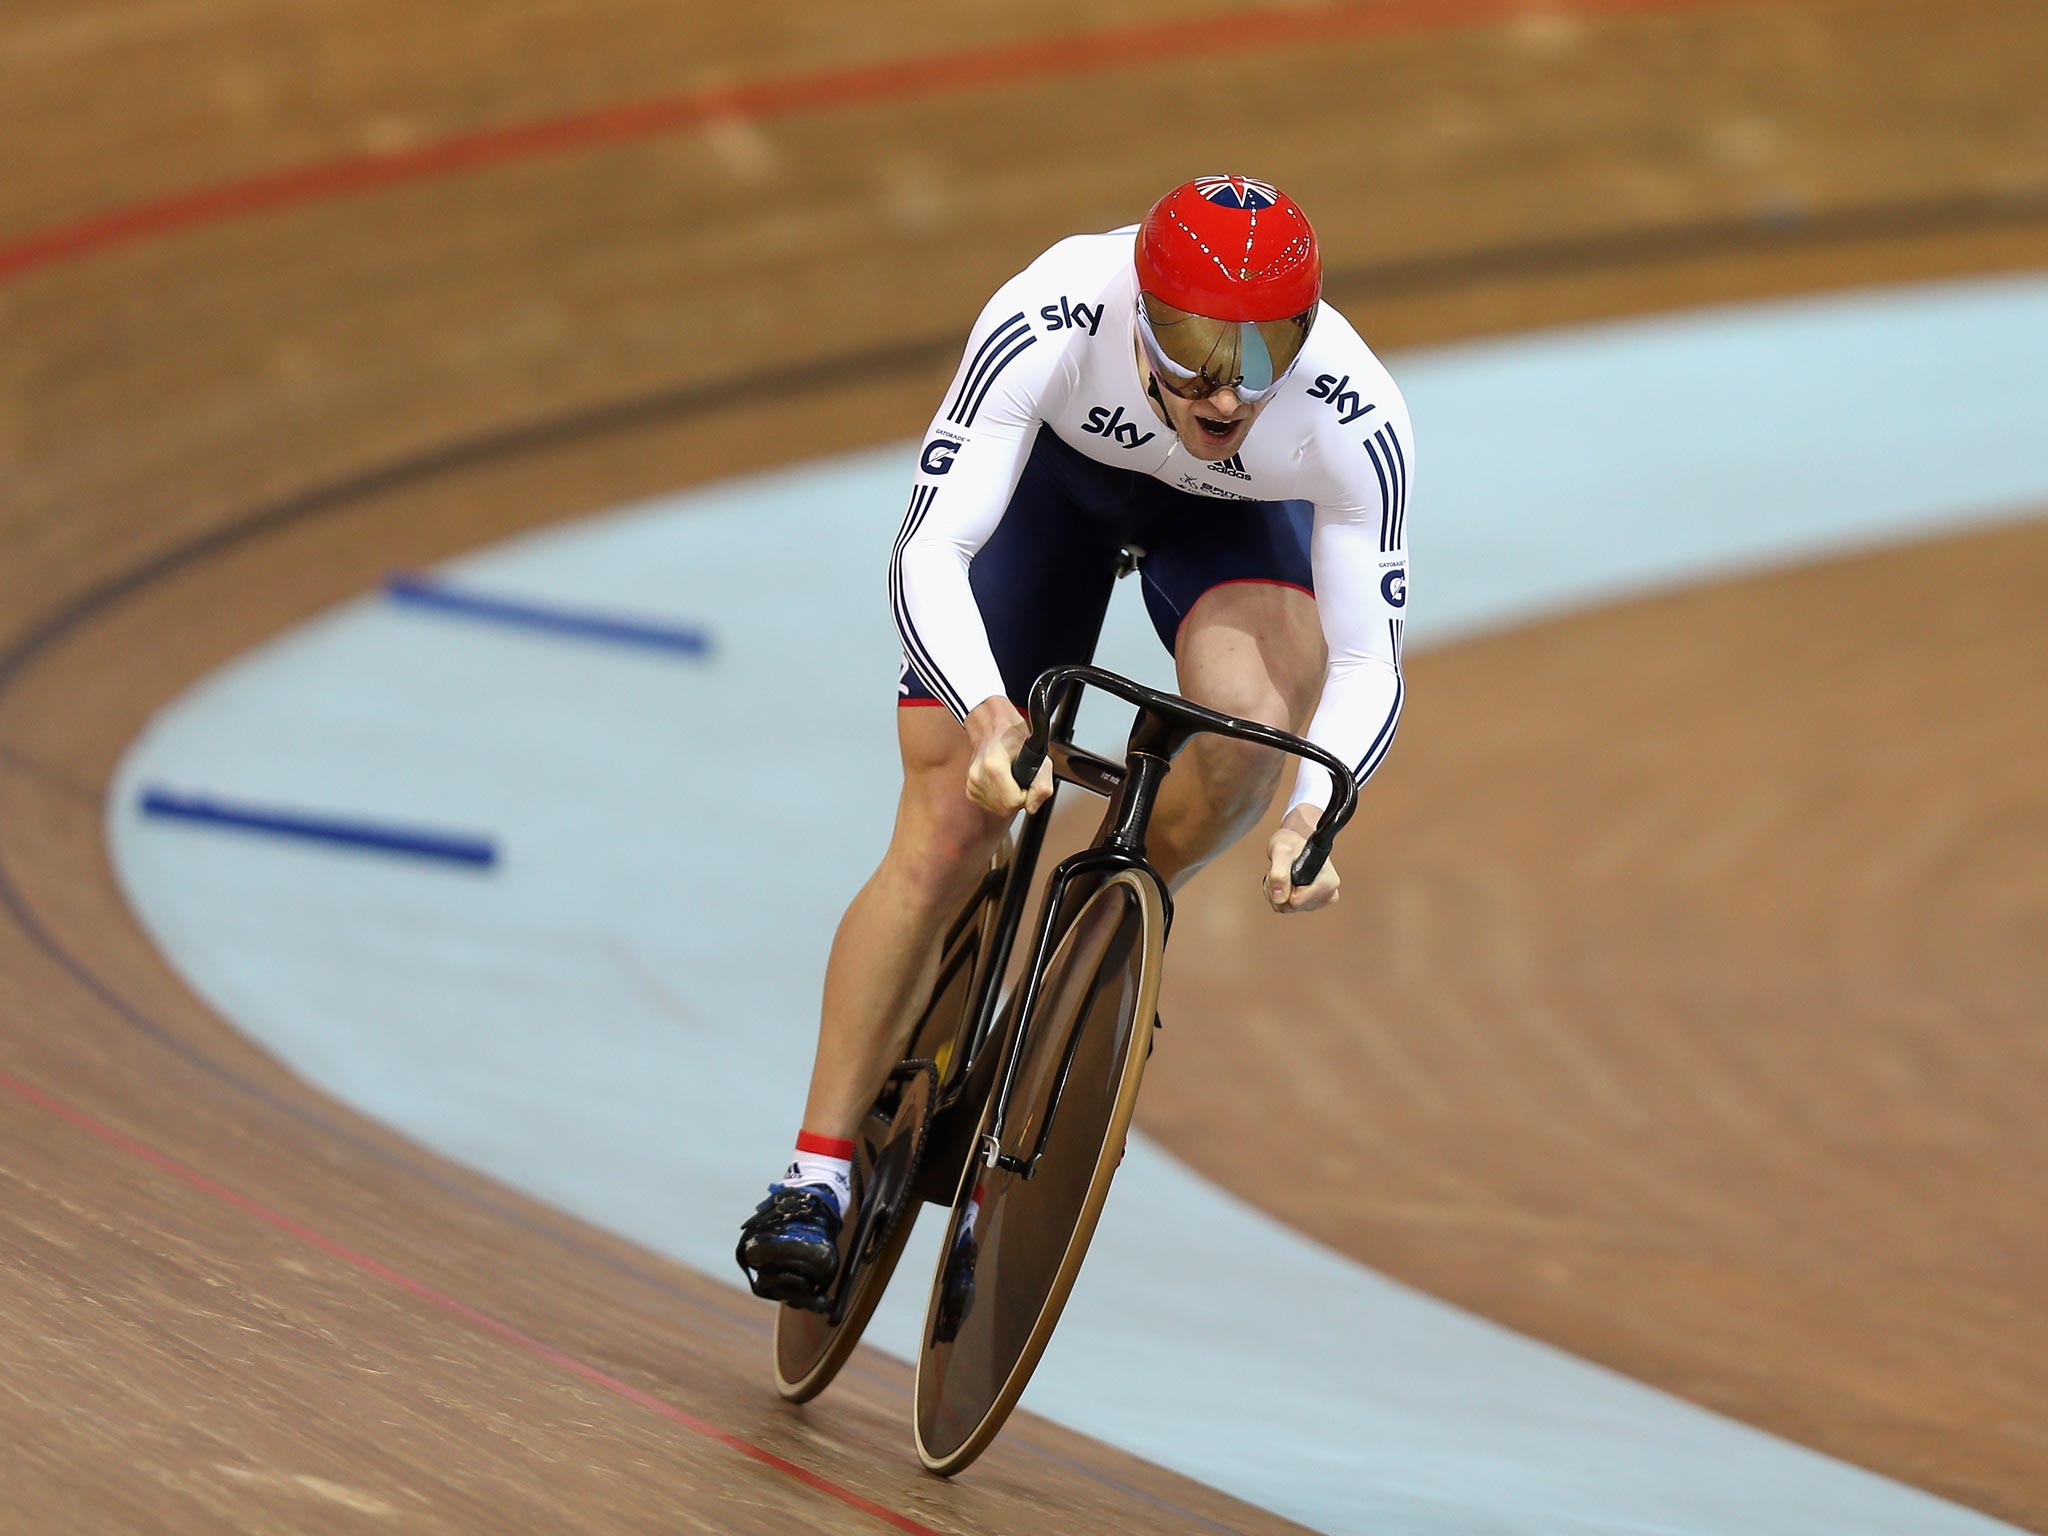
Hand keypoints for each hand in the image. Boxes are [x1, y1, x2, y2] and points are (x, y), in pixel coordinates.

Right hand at [963, 696, 1052, 816]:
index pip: (1014, 802)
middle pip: (1005, 809)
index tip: (1026, 782)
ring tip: (1010, 780)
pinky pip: (990, 806)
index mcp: (993, 767)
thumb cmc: (1013, 739)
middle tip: (1020, 781)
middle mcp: (978, 777)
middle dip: (1018, 799)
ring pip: (998, 810)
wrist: (993, 730)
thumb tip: (1033, 806)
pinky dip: (999, 799)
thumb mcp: (1039, 757)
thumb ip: (1042, 785)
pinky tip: (1001, 783)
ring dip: (1009, 799)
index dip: (1026, 796)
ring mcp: (972, 785)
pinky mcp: (970, 790)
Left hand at [1264, 804, 1340, 913]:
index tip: (1287, 871)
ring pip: (1285, 908)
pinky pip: (1285, 907)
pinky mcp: (1310, 904)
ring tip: (1283, 872)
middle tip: (1281, 869)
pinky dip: (1278, 894)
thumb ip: (1279, 873)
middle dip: (1279, 889)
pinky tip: (1285, 880)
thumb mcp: (1281, 851)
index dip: (1285, 887)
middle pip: (1290, 907)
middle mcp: (1327, 894)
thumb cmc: (1291, 842)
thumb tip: (1279, 898)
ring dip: (1277, 891)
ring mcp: (1319, 901)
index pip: (1296, 901)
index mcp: (1328, 883)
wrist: (1295, 839)